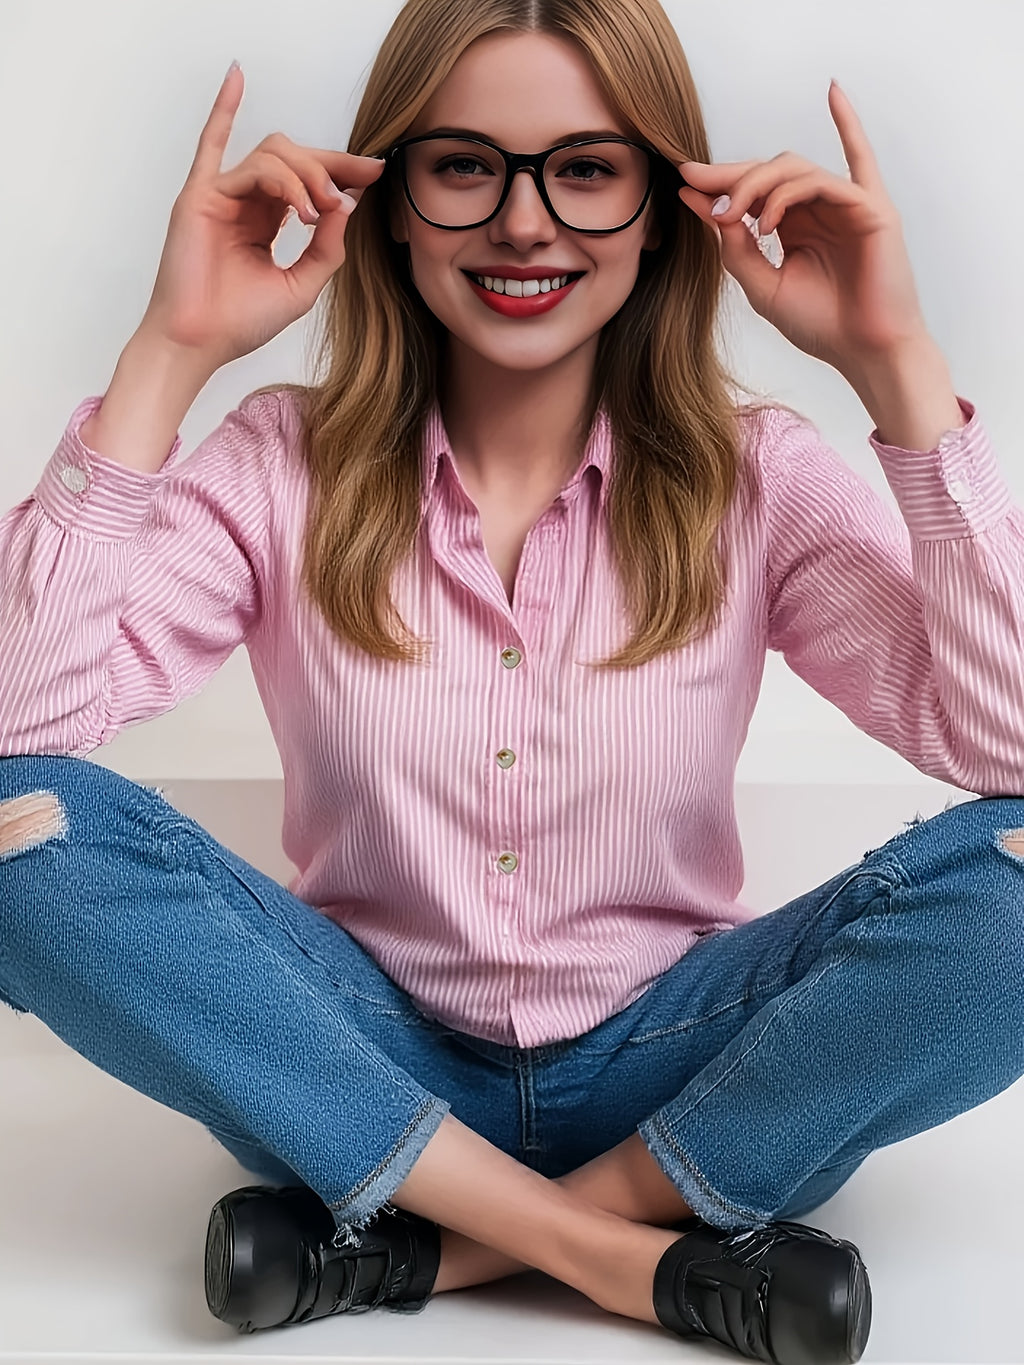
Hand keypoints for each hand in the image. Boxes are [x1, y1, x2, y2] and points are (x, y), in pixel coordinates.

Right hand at [140, 63, 384, 371]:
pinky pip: (211, 145)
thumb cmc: (241, 322)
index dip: (343, 171)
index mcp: (268, 221)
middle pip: (293, 158)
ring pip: (270, 157)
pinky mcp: (201, 197)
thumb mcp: (302, 285)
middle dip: (327, 170)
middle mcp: (247, 202)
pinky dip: (223, 108)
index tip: (376, 172)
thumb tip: (348, 203)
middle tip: (347, 193)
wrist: (201, 343)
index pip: (310, 180)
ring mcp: (223, 195)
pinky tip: (236, 75)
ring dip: (300, 176)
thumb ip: (328, 247)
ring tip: (313, 213)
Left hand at [676, 82, 930, 375]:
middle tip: (702, 191)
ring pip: (796, 170)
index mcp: (794, 226)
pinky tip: (834, 93)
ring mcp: (845, 204)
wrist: (862, 352)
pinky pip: (857, 160)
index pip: (753, 190)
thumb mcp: (763, 286)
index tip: (683, 181)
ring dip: (762, 185)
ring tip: (743, 218)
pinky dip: (847, 124)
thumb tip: (704, 207)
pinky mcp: (869, 208)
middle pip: (771, 171)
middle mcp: (819, 209)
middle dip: (732, 179)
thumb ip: (735, 249)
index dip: (719, 182)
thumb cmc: (822, 325)